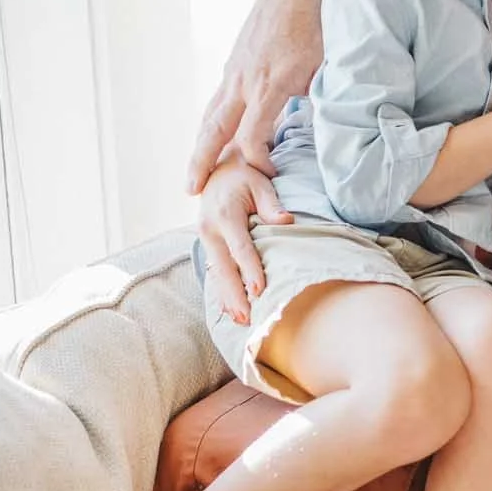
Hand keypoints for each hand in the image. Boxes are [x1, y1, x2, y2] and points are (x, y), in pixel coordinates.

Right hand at [187, 0, 327, 187]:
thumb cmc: (320, 23)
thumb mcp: (329, 65)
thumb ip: (323, 99)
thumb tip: (332, 129)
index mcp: (271, 84)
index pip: (252, 136)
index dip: (256, 162)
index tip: (269, 177)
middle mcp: (246, 79)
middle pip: (216, 129)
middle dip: (203, 162)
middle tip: (191, 191)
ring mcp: (236, 69)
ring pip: (210, 114)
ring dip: (199, 146)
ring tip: (191, 174)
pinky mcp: (235, 62)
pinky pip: (216, 99)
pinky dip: (209, 123)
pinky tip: (207, 139)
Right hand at [197, 158, 292, 325]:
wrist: (218, 169)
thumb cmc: (245, 177)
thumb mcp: (260, 183)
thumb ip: (272, 204)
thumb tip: (286, 220)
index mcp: (225, 214)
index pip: (240, 248)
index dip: (249, 270)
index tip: (260, 290)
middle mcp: (209, 229)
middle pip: (224, 268)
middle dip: (235, 295)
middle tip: (247, 318)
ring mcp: (205, 238)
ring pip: (217, 274)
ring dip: (227, 298)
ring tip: (241, 321)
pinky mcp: (206, 244)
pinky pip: (214, 271)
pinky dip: (221, 291)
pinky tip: (229, 309)